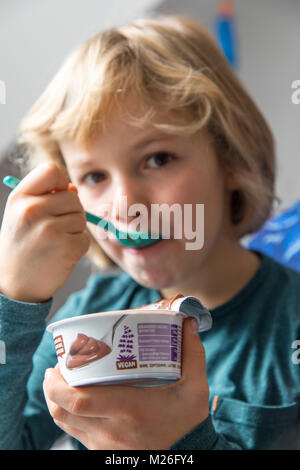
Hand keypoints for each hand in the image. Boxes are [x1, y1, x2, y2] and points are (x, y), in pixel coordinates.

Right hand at [0, 162, 89, 302]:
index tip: (56, 197)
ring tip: (54, 243)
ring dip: (74, 232)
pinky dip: (77, 248)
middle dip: (70, 212)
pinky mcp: (66, 248)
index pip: (52, 171)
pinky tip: (60, 255)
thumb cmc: (20, 247)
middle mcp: (33, 210)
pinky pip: (85, 239)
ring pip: (81, 219)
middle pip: (73, 197)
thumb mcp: (21, 215)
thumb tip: (73, 187)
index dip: (61, 183)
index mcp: (20, 198)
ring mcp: (50, 229)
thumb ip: (45, 197)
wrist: (14, 286)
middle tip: (54, 229)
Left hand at [43, 317, 208, 449]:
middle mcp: (112, 430)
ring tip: (61, 379)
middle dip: (51, 387)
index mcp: (130, 410)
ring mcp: (105, 444)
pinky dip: (67, 414)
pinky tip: (75, 399)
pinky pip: (74, 432)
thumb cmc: (188, 421)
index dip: (58, 383)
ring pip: (65, 423)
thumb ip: (192, 354)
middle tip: (56, 367)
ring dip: (57, 400)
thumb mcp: (196, 388)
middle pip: (64, 411)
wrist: (189, 454)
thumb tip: (188, 322)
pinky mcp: (103, 452)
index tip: (58, 363)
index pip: (79, 401)